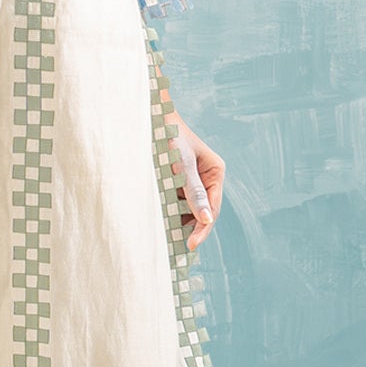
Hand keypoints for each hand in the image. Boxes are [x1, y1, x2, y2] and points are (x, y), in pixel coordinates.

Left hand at [168, 111, 223, 252]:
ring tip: (167, 238)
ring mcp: (191, 180)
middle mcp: (206, 178)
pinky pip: (174, 201)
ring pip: (187, 208)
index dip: (202, 228)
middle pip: (201, 211)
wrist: (150, 117)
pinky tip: (160, 221)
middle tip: (178, 249)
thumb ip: (194, 193)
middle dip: (191, 228)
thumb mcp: (183, 165)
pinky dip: (169, 211)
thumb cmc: (169, 135)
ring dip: (178, 221)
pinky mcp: (175, 180)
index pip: (212, 208)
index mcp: (215, 172)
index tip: (189, 244)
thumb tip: (206, 220)